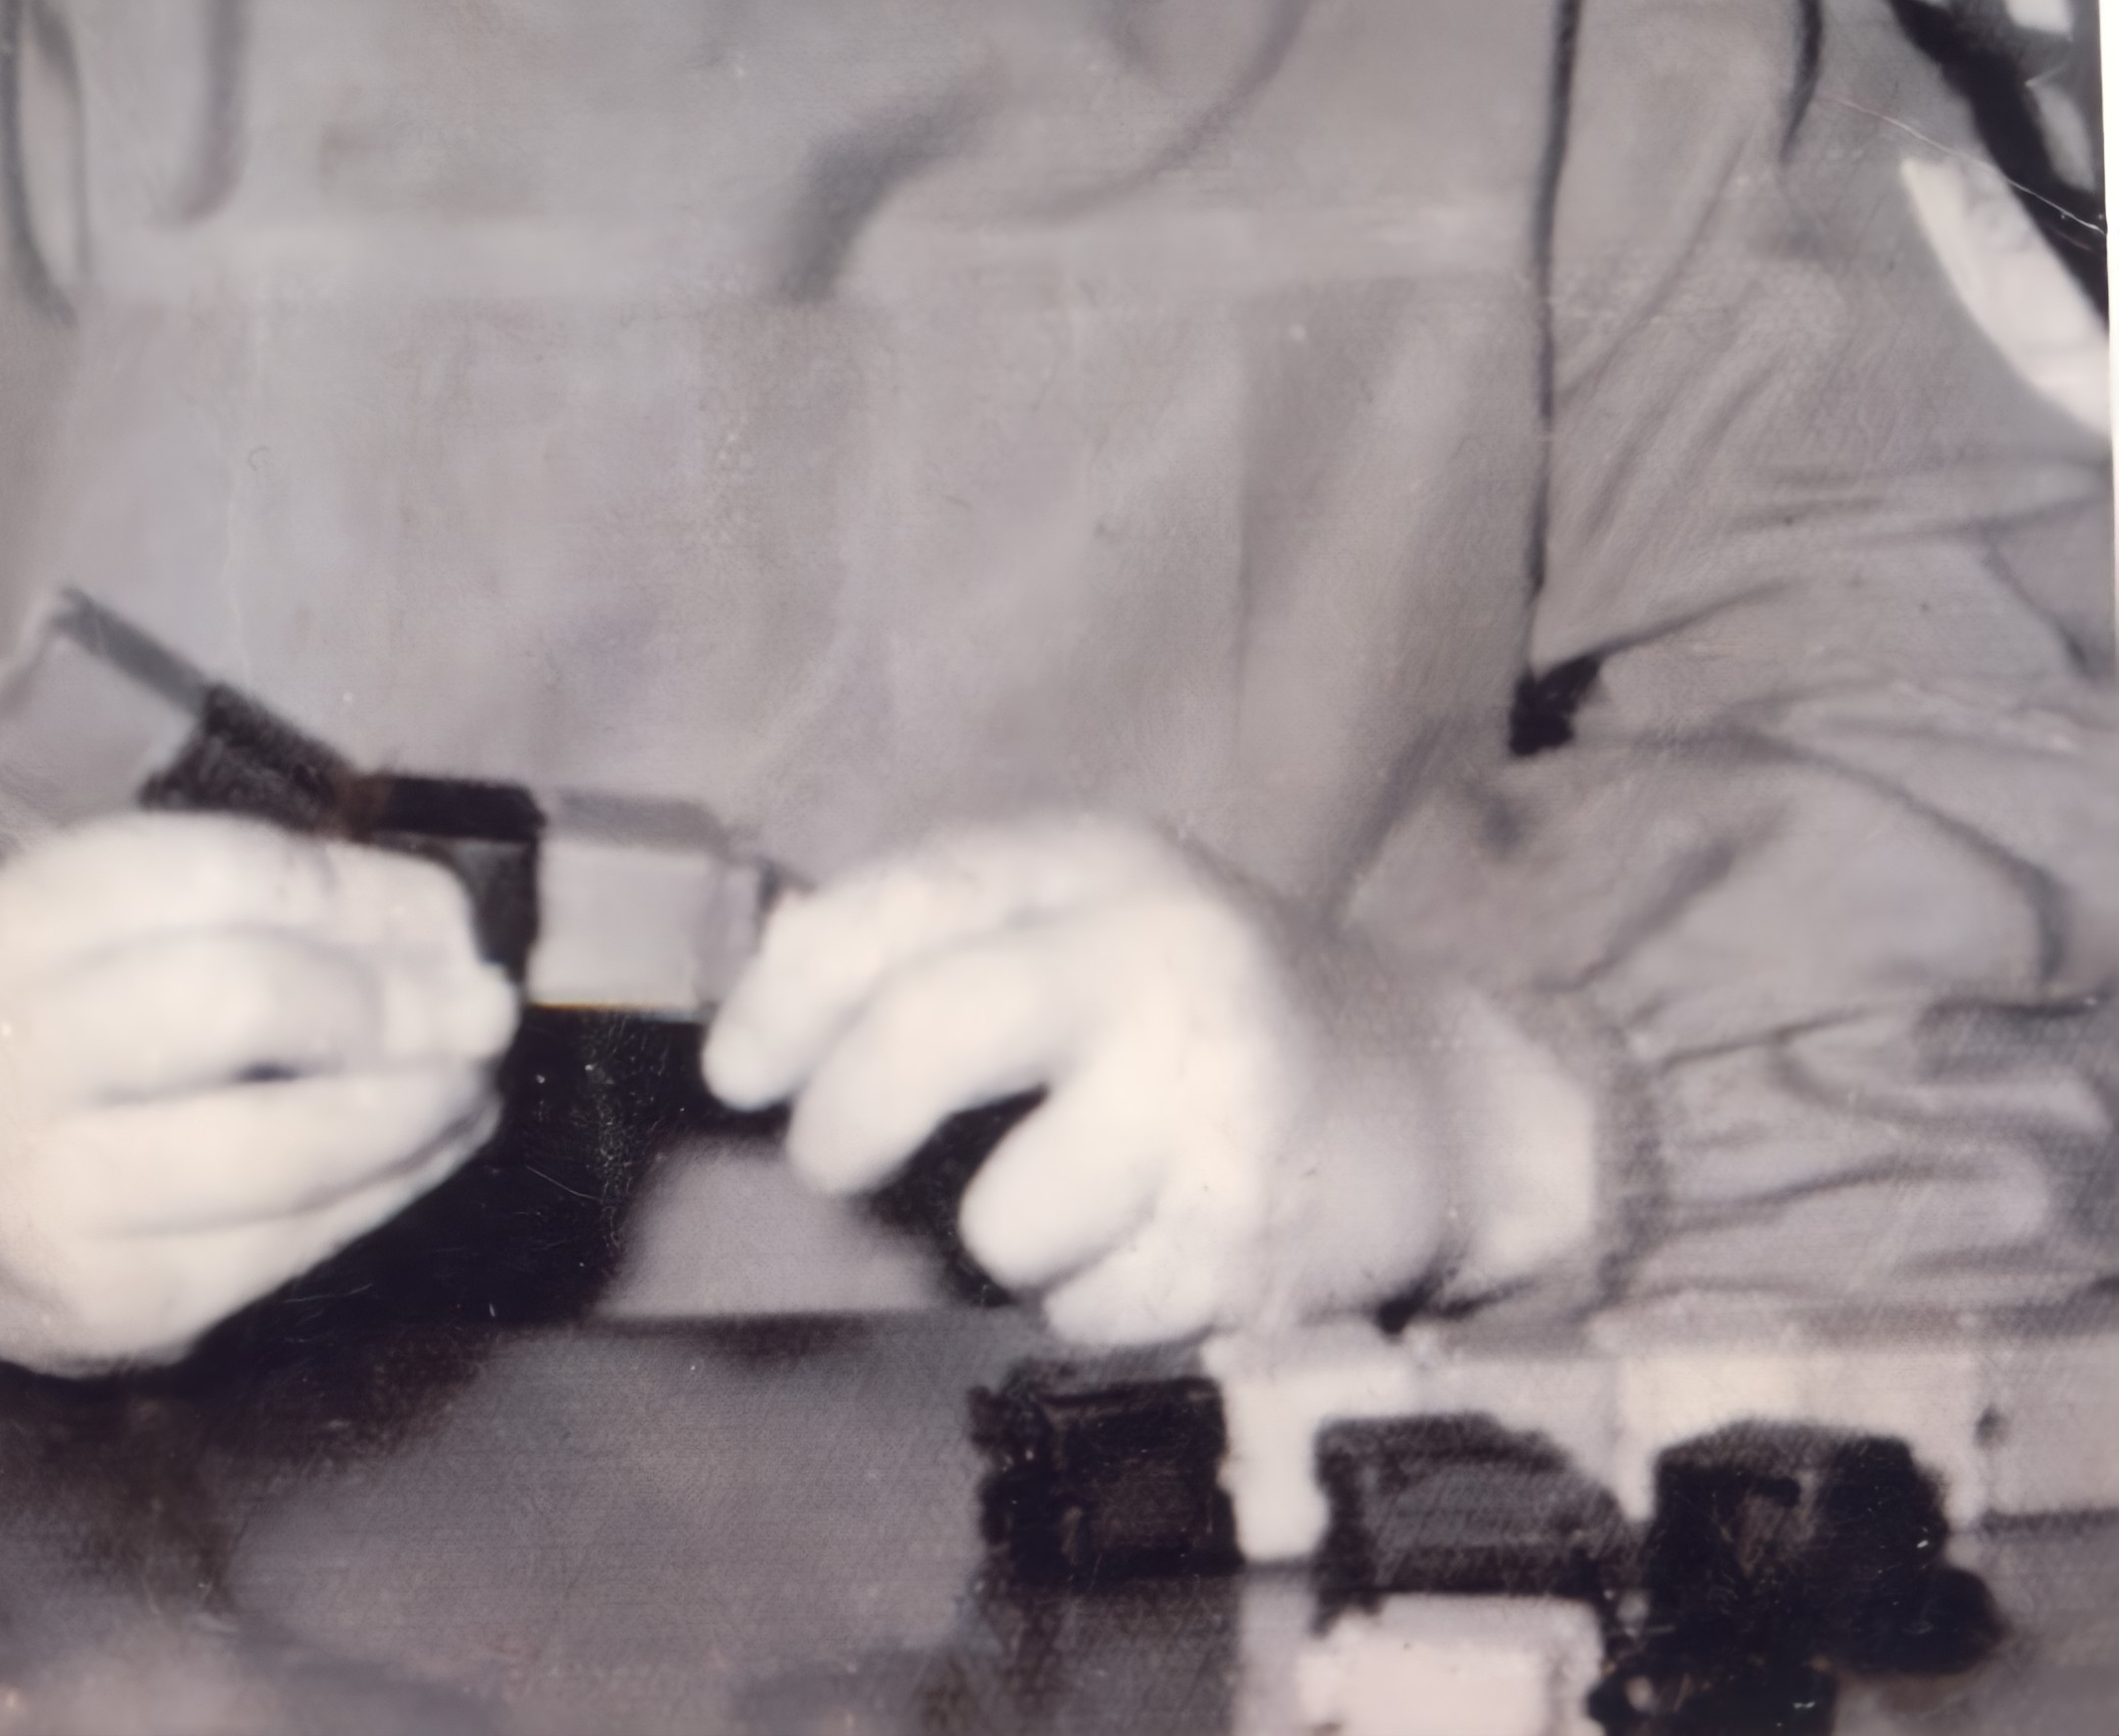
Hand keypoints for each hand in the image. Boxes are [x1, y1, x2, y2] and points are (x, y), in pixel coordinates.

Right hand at [0, 811, 517, 1370]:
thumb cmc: (52, 1031)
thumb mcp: (113, 934)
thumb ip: (265, 906)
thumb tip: (447, 922)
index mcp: (7, 927)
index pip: (215, 878)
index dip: (357, 894)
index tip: (450, 912)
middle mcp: (6, 1056)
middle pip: (246, 1002)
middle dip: (394, 1002)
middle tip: (486, 1005)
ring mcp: (51, 1196)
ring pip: (281, 1144)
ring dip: (413, 1108)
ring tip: (474, 1080)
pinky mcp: (111, 1303)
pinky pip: (285, 1242)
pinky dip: (386, 1190)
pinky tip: (433, 1148)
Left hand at [701, 816, 1592, 1347]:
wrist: (1442, 1095)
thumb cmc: (1218, 1003)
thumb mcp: (1099, 913)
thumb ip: (954, 930)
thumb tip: (769, 980)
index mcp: (1098, 862)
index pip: (895, 905)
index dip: (786, 995)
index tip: (735, 1069)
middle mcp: (1160, 959)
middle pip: (925, 1034)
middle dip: (843, 1122)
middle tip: (830, 1162)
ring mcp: (1214, 1104)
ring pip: (1000, 1218)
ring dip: (1008, 1239)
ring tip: (1083, 1195)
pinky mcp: (1252, 1243)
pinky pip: (1087, 1314)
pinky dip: (1098, 1301)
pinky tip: (1163, 1239)